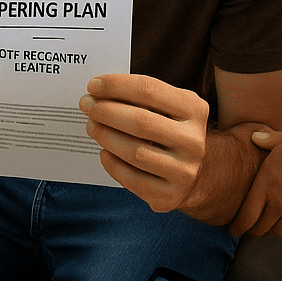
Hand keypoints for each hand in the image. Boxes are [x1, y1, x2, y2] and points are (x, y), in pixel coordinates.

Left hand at [81, 73, 210, 212]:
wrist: (195, 174)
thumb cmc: (170, 131)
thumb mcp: (168, 107)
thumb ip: (141, 97)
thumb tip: (99, 91)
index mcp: (194, 109)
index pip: (149, 90)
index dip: (116, 85)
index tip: (93, 85)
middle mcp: (193, 141)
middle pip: (141, 121)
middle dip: (106, 111)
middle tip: (86, 105)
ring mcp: (184, 171)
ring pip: (135, 152)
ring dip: (106, 136)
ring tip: (91, 126)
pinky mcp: (170, 195)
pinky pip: (132, 179)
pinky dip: (112, 164)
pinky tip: (104, 152)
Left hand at [230, 130, 281, 240]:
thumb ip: (268, 141)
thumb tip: (254, 137)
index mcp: (266, 183)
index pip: (245, 216)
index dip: (237, 226)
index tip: (234, 229)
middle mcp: (277, 203)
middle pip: (258, 229)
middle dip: (253, 229)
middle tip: (251, 227)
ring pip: (276, 233)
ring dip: (272, 228)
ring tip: (273, 221)